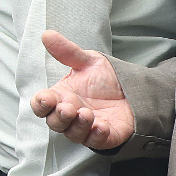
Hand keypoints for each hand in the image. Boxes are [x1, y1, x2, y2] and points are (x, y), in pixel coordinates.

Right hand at [29, 30, 136, 150]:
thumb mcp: (87, 61)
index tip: (46, 98)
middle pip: (55, 123)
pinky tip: (100, 125)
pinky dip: (96, 136)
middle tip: (68, 107)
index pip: (42, 105)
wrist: (135, 89)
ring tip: (86, 114)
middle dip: (59, 117)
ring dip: (77, 126)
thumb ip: (67, 51)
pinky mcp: (104, 136)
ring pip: (73, 134)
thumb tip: (47, 34)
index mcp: (61, 97)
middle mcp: (70, 114)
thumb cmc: (106, 79)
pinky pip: (96, 142)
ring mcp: (86, 127)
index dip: (41, 104)